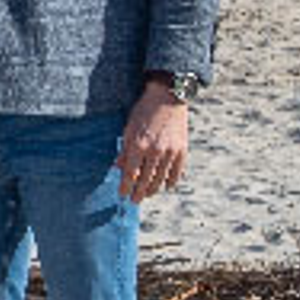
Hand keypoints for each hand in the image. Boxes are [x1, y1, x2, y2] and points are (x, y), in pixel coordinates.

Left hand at [118, 83, 190, 201]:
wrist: (167, 98)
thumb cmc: (143, 112)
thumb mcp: (128, 128)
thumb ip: (124, 150)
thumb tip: (117, 168)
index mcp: (138, 146)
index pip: (130, 174)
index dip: (126, 187)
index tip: (122, 195)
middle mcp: (154, 152)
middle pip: (145, 180)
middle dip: (138, 192)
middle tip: (134, 201)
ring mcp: (170, 153)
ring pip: (161, 179)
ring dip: (153, 189)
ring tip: (147, 195)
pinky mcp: (182, 151)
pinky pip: (176, 173)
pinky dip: (170, 181)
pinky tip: (165, 186)